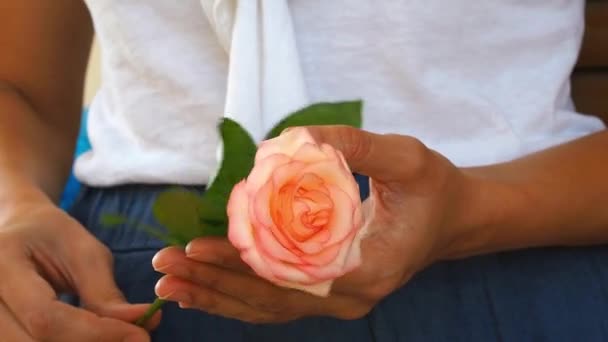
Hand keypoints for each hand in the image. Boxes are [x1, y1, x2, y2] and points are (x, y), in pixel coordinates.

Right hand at [0, 191, 158, 340]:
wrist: (16, 233)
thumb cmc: (51, 236)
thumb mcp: (83, 252)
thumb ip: (105, 293)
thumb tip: (144, 324)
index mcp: (2, 262)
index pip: (45, 316)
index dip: (96, 333)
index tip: (140, 335)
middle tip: (134, 340)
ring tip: (115, 337)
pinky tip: (91, 339)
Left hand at [153, 126, 475, 322]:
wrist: (453, 219)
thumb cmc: (434, 189)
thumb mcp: (406, 157)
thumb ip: (354, 146)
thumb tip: (293, 138)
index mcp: (370, 270)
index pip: (294, 276)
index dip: (244, 264)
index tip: (200, 247)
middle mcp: (350, 297)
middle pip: (271, 299)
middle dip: (216, 282)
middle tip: (167, 264)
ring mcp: (337, 301)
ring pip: (268, 307)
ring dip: (218, 295)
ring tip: (171, 282)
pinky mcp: (327, 293)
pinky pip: (275, 302)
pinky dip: (237, 296)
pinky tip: (203, 289)